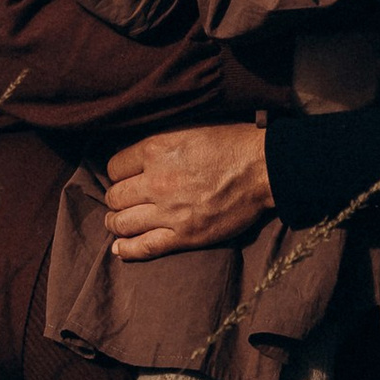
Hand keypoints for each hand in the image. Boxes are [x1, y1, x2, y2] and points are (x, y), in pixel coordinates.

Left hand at [102, 122, 272, 260]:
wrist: (264, 168)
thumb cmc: (232, 144)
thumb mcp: (190, 129)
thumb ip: (161, 144)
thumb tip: (139, 155)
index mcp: (156, 150)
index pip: (115, 167)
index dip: (119, 173)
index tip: (125, 177)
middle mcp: (156, 181)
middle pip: (115, 197)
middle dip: (115, 199)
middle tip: (121, 201)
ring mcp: (168, 211)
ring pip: (122, 223)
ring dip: (116, 223)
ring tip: (117, 223)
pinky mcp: (183, 235)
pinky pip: (144, 247)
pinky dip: (127, 250)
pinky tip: (119, 249)